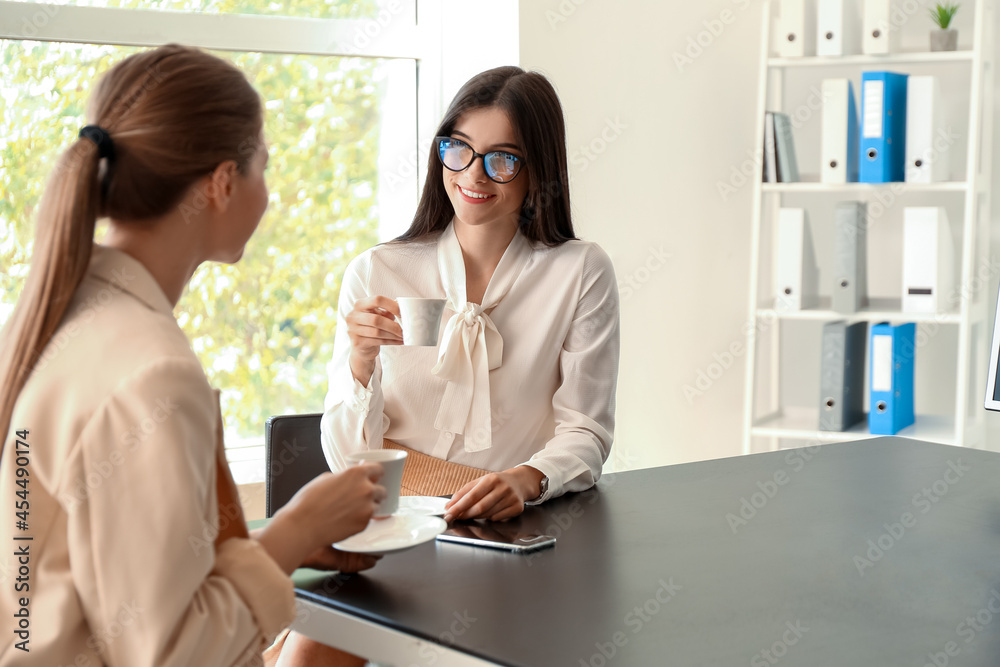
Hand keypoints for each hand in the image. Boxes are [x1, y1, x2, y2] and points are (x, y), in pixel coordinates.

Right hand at [256, 463, 385, 573]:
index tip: (374, 477)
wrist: (302, 525)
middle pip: (381, 490)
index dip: (375, 474)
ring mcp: (367, 508)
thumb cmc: (309, 501)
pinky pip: (368, 519)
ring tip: (351, 511)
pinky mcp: (364, 524)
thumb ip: (345, 476)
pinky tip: (346, 520)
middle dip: (373, 493)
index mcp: (357, 474)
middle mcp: (366, 489)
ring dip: (368, 507)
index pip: (378, 469)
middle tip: (360, 498)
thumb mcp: (326, 478)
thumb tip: (352, 477)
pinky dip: (361, 519)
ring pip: (376, 506)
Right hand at [345, 296, 402, 384]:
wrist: (362, 346)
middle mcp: (353, 316)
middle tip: (405, 329)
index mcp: (360, 304)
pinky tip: (399, 341)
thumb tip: (404, 306)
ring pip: (377, 332)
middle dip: (393, 325)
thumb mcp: (380, 315)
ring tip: (403, 336)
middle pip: (376, 319)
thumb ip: (389, 310)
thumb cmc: (372, 326)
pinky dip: (391, 342)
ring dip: (393, 335)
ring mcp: (353, 329)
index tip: (403, 313)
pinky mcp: (357, 342)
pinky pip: (378, 341)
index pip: (377, 300)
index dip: (392, 306)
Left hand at [443, 466, 544, 522]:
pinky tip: (489, 512)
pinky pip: (497, 518)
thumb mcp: (481, 481)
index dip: (458, 507)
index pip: (472, 496)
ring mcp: (511, 498)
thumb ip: (464, 492)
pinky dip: (489, 518)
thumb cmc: (497, 482)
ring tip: (473, 513)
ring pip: (488, 514)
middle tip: (457, 517)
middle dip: (465, 514)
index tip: (449, 513)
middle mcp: (503, 488)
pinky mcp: (517, 508)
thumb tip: (450, 504)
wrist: (519, 482)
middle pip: (480, 507)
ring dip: (476, 517)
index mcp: (491, 479)